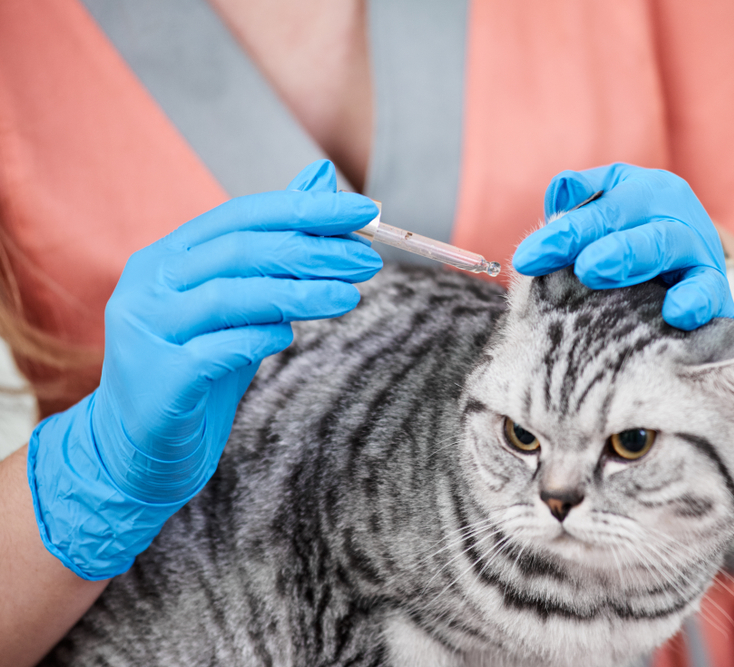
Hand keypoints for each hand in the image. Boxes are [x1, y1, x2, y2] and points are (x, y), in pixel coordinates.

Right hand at [28, 160, 379, 579]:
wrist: (140, 446)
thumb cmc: (197, 365)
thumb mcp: (239, 303)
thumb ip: (275, 246)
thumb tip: (319, 177)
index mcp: (168, 256)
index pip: (242, 216)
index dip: (304, 210)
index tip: (366, 212)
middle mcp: (149, 284)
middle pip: (239, 252)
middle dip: (312, 251)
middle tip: (368, 260)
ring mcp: (147, 330)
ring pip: (231, 296)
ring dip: (299, 293)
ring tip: (351, 297)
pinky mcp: (158, 378)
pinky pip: (219, 349)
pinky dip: (260, 338)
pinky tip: (290, 337)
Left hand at [512, 163, 733, 329]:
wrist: (701, 271)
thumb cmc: (639, 241)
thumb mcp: (613, 211)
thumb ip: (582, 200)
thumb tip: (557, 194)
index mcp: (642, 190)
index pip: (596, 207)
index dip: (560, 232)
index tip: (525, 258)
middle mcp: (670, 211)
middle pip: (626, 218)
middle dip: (588, 236)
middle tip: (561, 259)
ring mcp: (696, 249)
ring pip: (665, 245)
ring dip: (630, 255)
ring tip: (593, 271)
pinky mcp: (715, 289)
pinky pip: (709, 292)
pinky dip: (695, 300)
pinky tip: (676, 313)